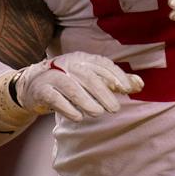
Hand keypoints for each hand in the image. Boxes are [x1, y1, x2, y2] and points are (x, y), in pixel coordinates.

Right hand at [13, 51, 142, 121]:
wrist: (34, 85)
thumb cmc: (69, 82)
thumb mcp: (91, 78)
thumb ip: (114, 81)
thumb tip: (140, 84)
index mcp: (82, 58)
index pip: (101, 63)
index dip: (115, 75)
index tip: (126, 89)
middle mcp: (67, 64)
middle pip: (87, 76)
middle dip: (103, 92)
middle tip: (114, 108)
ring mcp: (53, 76)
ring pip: (71, 86)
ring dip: (86, 101)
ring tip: (97, 113)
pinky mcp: (42, 90)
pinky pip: (55, 98)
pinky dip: (67, 108)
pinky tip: (78, 117)